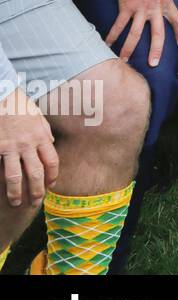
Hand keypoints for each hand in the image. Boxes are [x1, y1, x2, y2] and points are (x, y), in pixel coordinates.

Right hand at [0, 89, 57, 206]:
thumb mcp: (39, 117)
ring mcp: (10, 147)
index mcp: (41, 136)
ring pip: (15, 176)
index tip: (50, 186)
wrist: (2, 96)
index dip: (52, 176)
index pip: (51, 162)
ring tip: (16, 203)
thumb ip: (45, 132)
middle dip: (36, 191)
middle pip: (35, 173)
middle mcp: (27, 144)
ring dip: (16, 192)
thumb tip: (51, 144)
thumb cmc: (20, 106)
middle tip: (35, 203)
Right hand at [107, 0, 177, 67]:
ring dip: (129, 48)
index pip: (177, 20)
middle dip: (156, 50)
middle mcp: (155, 9)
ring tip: (124, 61)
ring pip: (136, 34)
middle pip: (158, 34)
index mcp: (166, 1)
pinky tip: (106, 44)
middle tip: (154, 63)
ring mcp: (140, 10)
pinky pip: (119, 24)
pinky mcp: (125, 7)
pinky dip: (112, 35)